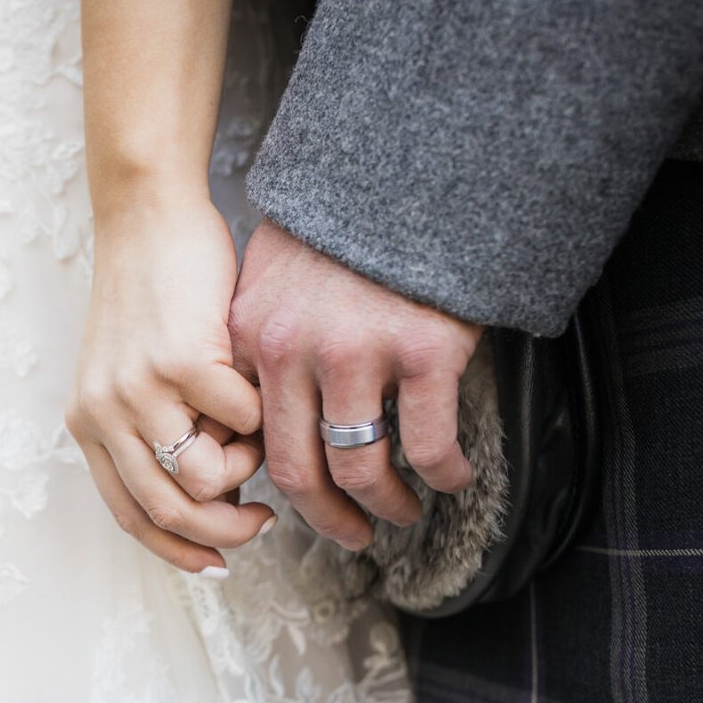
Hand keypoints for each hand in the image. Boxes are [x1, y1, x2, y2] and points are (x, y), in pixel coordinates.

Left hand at [66, 199, 275, 574]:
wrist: (148, 215)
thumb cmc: (155, 293)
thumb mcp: (134, 372)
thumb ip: (158, 430)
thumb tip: (214, 493)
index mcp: (88, 423)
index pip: (130, 515)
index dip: (178, 551)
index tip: (219, 564)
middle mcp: (104, 413)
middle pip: (167, 509)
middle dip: (224, 530)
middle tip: (262, 519)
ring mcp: (140, 388)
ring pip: (205, 476)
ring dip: (247, 471)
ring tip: (260, 440)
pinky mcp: (182, 358)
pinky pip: (242, 419)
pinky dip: (263, 416)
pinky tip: (263, 389)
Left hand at [228, 219, 479, 550]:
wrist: (413, 166)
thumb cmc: (347, 222)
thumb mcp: (273, 271)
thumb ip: (262, 333)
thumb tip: (259, 395)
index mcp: (252, 337)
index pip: (249, 435)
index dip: (273, 480)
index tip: (300, 499)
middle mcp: (294, 352)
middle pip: (296, 470)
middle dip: (325, 517)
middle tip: (351, 536)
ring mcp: (358, 354)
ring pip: (359, 468)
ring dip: (384, 505)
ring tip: (403, 512)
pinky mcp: (423, 351)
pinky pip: (428, 443)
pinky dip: (442, 474)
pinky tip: (453, 478)